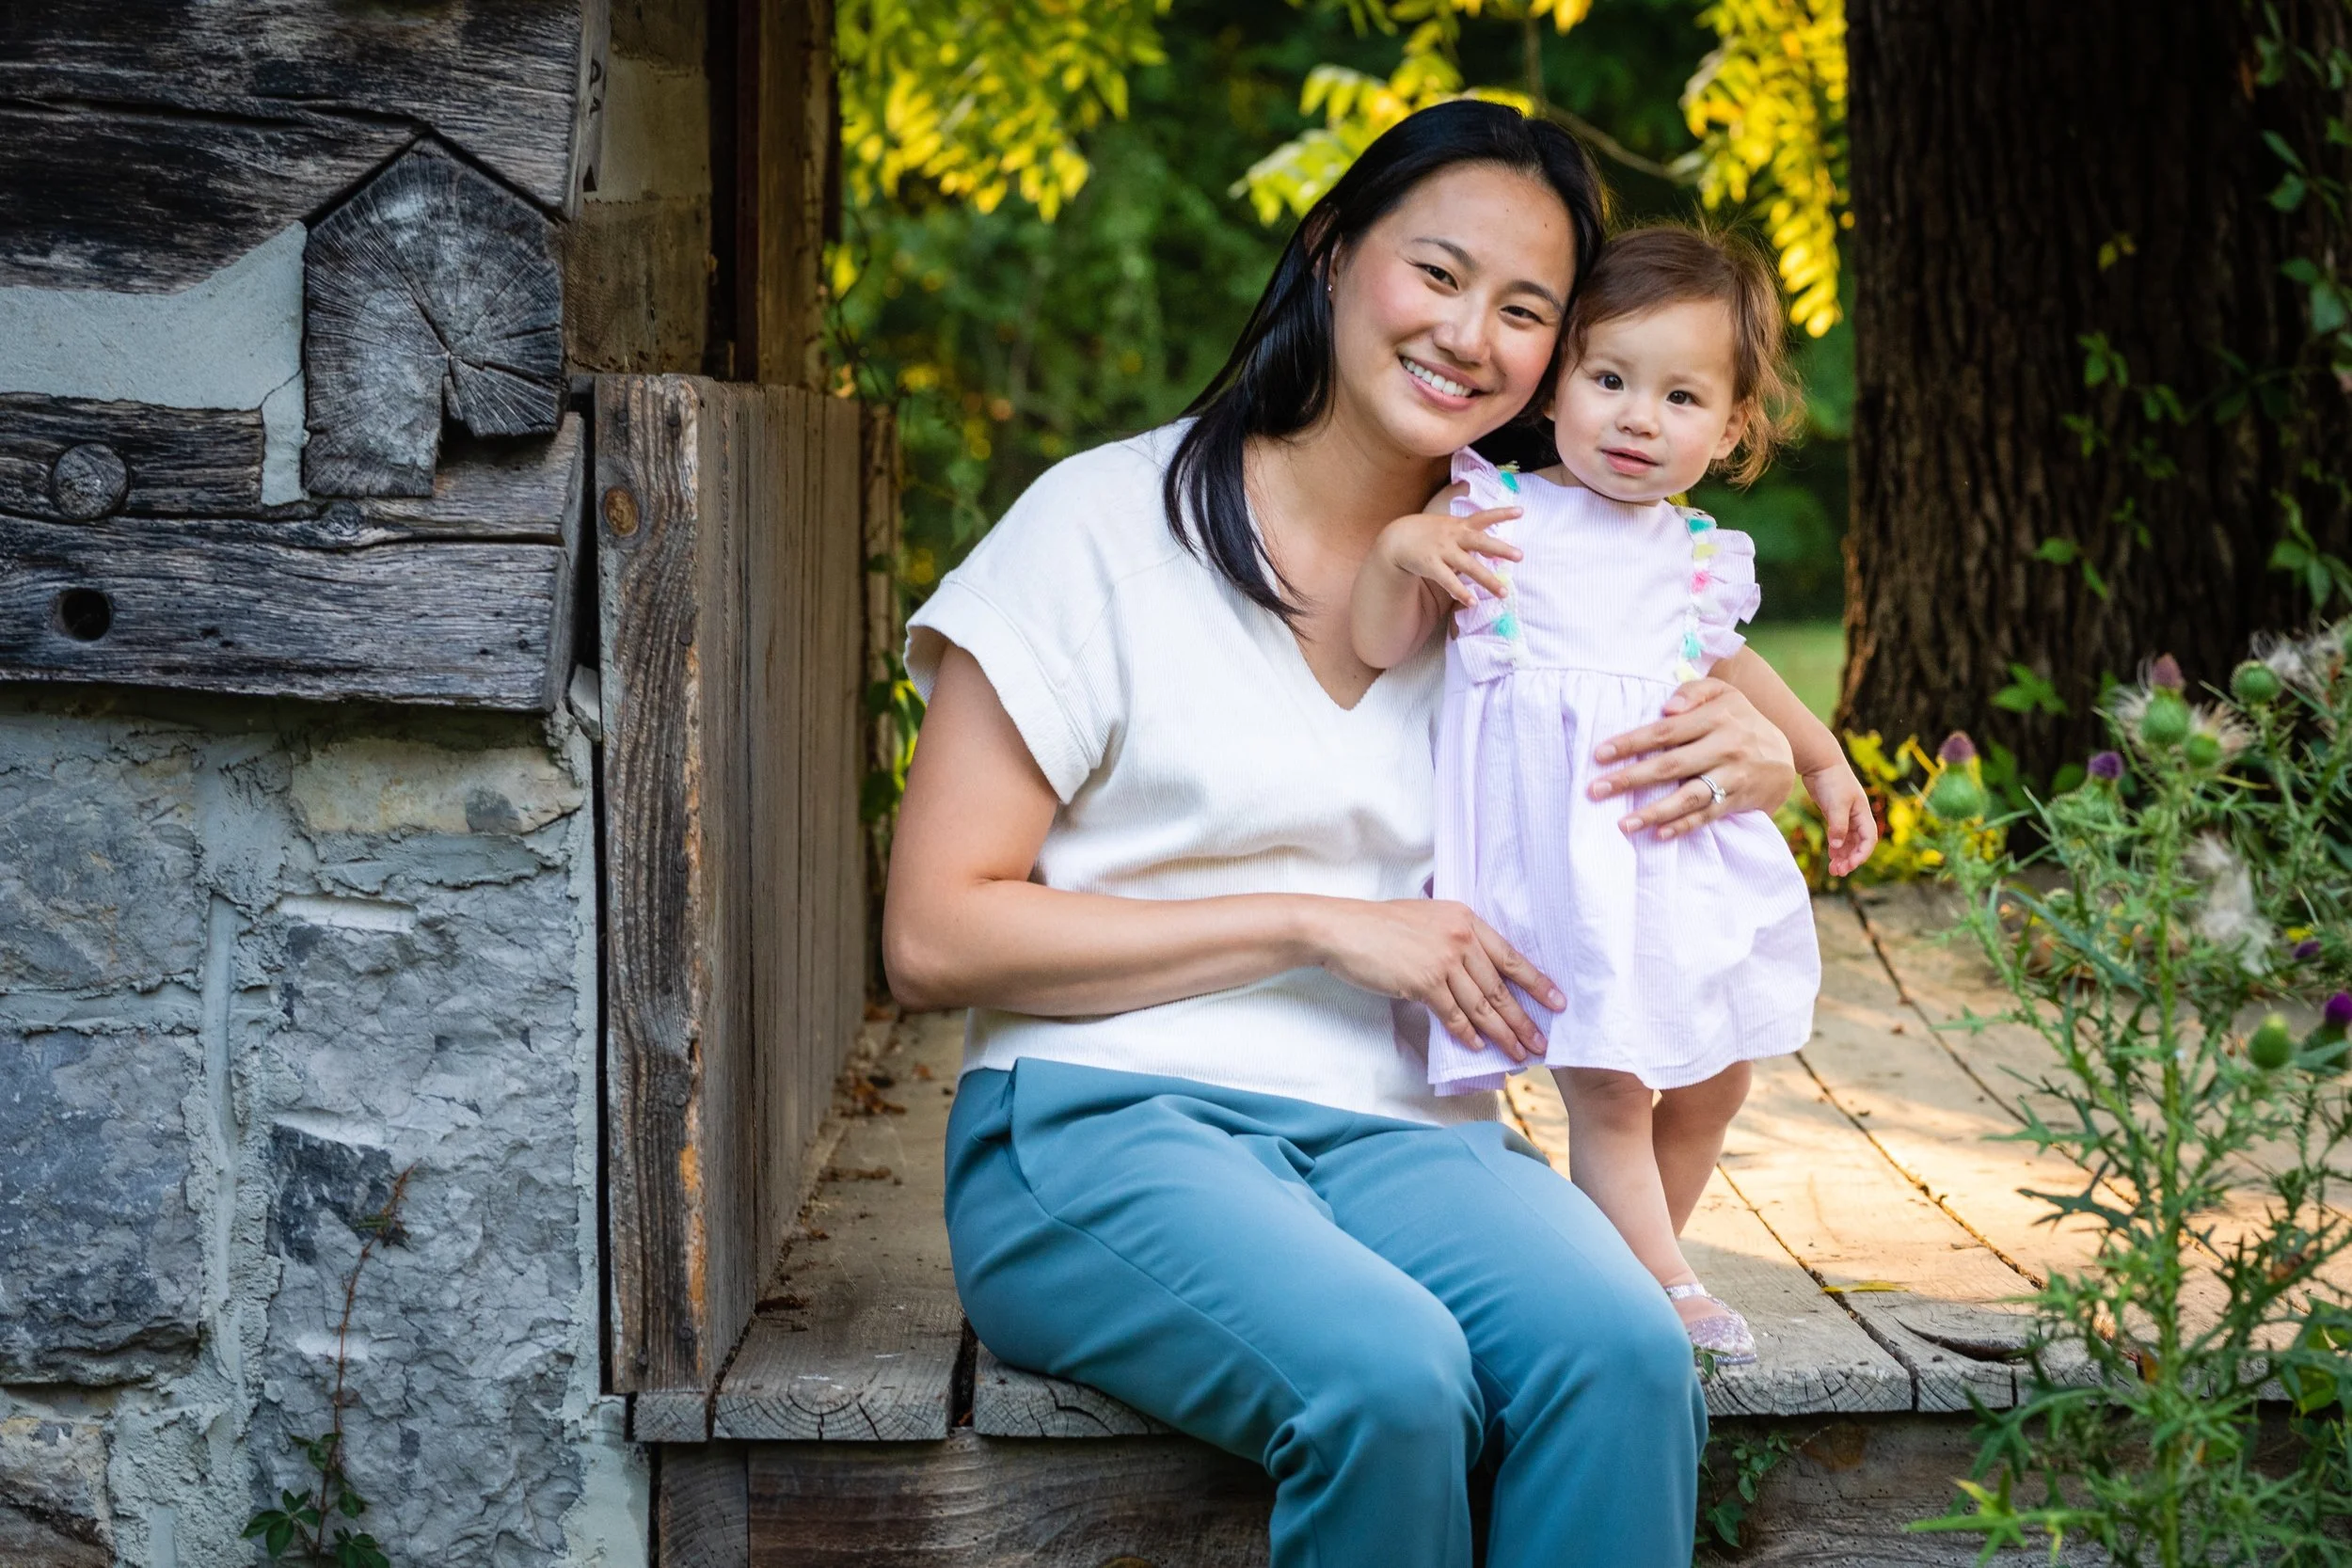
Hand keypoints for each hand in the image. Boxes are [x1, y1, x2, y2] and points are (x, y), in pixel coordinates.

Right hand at [1310, 897, 1561, 1059]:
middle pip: (1500, 987)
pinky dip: (1467, 1034)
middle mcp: (1460, 938)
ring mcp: (1443, 960)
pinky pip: (1453, 1015)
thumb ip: (1455, 938)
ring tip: (1519, 1053)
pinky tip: (1479, 1047)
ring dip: (1503, 1034)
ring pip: (1482, 1005)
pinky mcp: (1423, 982)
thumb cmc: (1380, 926)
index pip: (1510, 956)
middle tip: (1541, 1043)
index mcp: (1465, 919)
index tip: (1557, 1002)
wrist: (1342, 929)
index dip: (1536, 982)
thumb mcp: (1427, 919)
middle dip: (1524, 1019)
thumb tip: (1477, 971)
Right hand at [1370, 483, 1522, 607]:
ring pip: (1469, 567)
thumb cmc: (1422, 528)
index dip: (1502, 513)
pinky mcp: (1431, 565)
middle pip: (1481, 542)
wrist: (1395, 539)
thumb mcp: (1440, 512)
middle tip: (1520, 556)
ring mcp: (1442, 551)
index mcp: (1458, 525)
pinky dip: (1461, 592)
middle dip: (1501, 549)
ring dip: (1487, 580)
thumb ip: (1456, 503)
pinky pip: (1449, 581)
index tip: (1521, 511)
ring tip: (1503, 592)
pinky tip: (1473, 602)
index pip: (1484, 517)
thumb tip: (1467, 484)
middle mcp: (1453, 537)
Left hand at [1587, 678, 1797, 839]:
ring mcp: (1733, 775)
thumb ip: (1693, 692)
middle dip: (1631, 779)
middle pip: (1671, 765)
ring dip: (1654, 812)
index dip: (1631, 743)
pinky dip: (1683, 826)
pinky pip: (1707, 816)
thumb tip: (1666, 707)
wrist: (1784, 754)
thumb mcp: (1723, 693)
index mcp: (1717, 716)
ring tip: (1623, 824)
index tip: (1599, 755)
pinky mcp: (1739, 799)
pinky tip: (1657, 834)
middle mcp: (1726, 746)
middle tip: (1596, 790)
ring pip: (1689, 796)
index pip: (1665, 731)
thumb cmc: (1739, 719)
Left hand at [1806, 761, 1878, 876]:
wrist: (1820, 763)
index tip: (1850, 866)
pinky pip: (1839, 836)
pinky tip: (1831, 856)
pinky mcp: (1834, 814)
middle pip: (1859, 844)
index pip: (1869, 839)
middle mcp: (1857, 816)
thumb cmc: (1832, 780)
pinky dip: (1836, 847)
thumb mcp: (1836, 803)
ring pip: (1848, 842)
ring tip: (1833, 870)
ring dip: (1843, 856)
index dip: (1862, 854)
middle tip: (1838, 872)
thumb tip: (1836, 846)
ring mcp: (1846, 815)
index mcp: (1863, 813)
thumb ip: (1838, 825)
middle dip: (1850, 859)